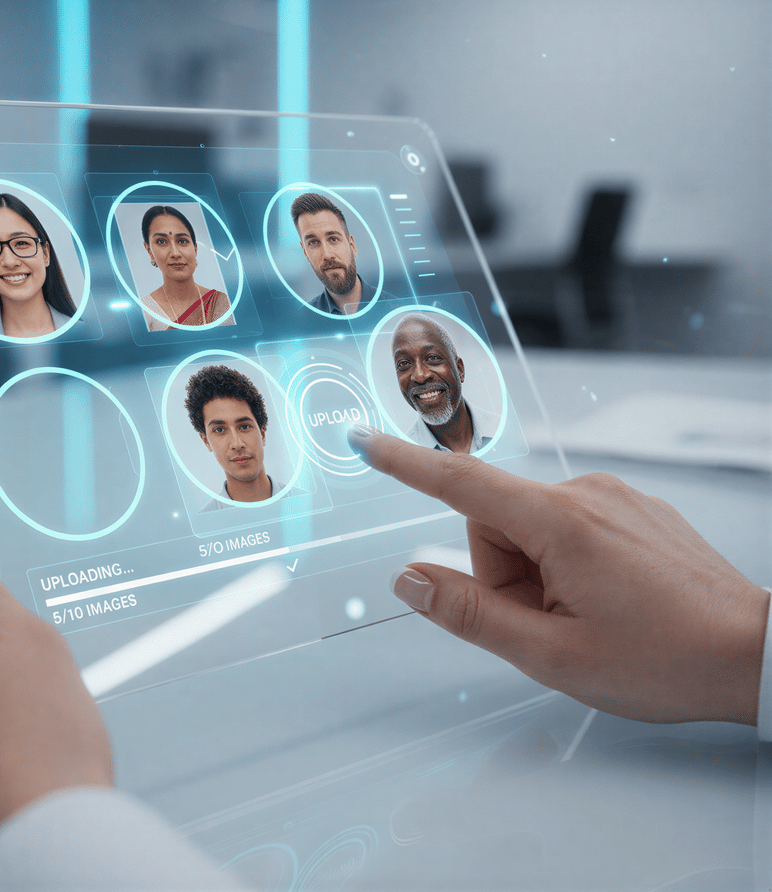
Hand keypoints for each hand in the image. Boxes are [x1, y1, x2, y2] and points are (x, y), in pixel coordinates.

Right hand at [348, 425, 768, 725]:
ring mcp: (613, 495)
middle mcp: (584, 492)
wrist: (757, 654)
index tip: (366, 441)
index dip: (405, 465)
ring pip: (531, 526)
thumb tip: (409, 580)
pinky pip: (569, 524)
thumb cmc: (665, 659)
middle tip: (547, 621)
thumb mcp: (552, 654)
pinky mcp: (632, 506)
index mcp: (559, 522)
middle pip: (494, 521)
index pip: (459, 483)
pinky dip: (567, 561)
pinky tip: (608, 598)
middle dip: (502, 572)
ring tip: (585, 614)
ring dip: (536, 571)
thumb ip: (470, 613)